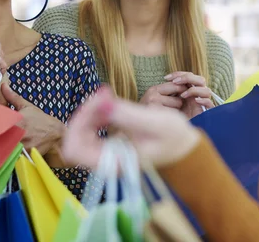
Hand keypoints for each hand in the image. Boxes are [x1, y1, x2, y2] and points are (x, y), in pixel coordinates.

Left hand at [2, 83, 65, 155]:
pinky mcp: (26, 156)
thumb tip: (2, 85)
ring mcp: (23, 146)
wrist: (56, 135)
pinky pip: (11, 156)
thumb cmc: (41, 120)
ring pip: (4, 149)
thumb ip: (12, 97)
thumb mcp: (28, 106)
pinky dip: (7, 155)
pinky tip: (4, 151)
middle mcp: (20, 134)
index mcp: (19, 121)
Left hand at [62, 87, 200, 168]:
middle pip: (74, 138)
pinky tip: (109, 101)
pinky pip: (91, 128)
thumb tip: (101, 103)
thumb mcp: (154, 122)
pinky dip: (97, 112)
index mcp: (113, 164)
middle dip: (85, 113)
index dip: (78, 124)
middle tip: (103, 94)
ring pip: (80, 131)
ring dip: (90, 110)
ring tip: (108, 95)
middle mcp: (105, 161)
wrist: (184, 147)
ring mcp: (105, 153)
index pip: (74, 148)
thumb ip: (126, 115)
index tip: (97, 104)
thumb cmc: (174, 138)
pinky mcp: (109, 144)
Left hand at [166, 71, 214, 117]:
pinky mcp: (206, 113)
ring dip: (194, 90)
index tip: (166, 77)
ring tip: (182, 95)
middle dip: (187, 78)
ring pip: (207, 90)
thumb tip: (166, 81)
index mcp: (190, 90)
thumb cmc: (174, 116)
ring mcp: (203, 103)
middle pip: (200, 80)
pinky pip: (210, 103)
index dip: (179, 74)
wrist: (178, 131)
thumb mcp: (170, 102)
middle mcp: (198, 95)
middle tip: (175, 82)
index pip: (189, 75)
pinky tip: (195, 101)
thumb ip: (171, 92)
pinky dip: (203, 100)